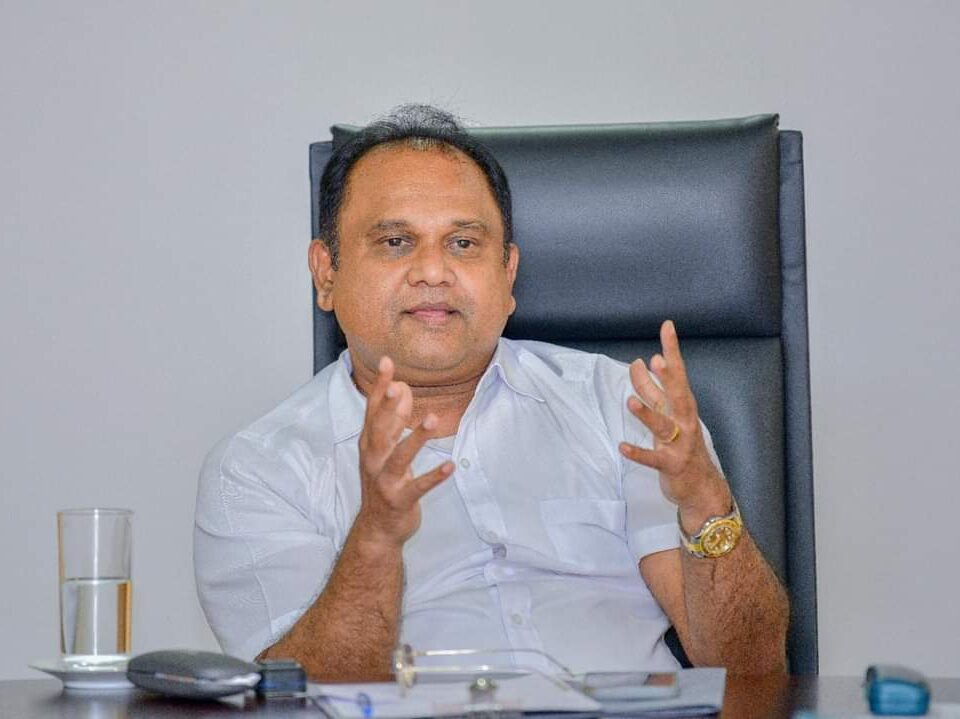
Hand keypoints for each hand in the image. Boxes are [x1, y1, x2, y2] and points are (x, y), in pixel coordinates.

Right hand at [352, 356, 453, 547]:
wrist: (377, 528)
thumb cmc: (383, 482)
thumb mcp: (385, 449)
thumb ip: (393, 420)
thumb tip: (401, 388)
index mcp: (370, 444)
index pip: (372, 410)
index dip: (379, 386)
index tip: (387, 361)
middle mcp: (373, 460)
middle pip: (379, 429)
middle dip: (387, 408)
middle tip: (397, 385)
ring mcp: (384, 481)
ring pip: (398, 457)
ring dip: (416, 438)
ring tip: (433, 419)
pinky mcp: (400, 500)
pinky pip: (418, 487)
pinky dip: (433, 477)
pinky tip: (450, 466)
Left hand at [618, 320, 731, 532]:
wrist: (701, 487)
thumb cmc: (682, 445)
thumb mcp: (667, 414)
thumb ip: (652, 390)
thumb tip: (641, 362)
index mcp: (683, 406)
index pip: (677, 373)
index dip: (672, 350)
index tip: (667, 327)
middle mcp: (685, 421)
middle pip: (677, 395)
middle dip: (668, 378)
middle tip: (657, 360)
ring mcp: (679, 444)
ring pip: (663, 427)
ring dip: (647, 415)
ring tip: (630, 401)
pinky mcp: (671, 465)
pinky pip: (654, 459)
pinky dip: (638, 453)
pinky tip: (623, 447)